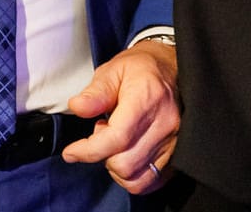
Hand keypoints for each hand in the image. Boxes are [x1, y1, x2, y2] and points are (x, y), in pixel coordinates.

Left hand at [63, 38, 178, 195]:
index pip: (117, 138)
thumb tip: (77, 107)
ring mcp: (175, 143)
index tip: (71, 152)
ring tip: (115, 144)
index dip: (89, 150)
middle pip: (125, 164)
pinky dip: (134, 177)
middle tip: (100, 134)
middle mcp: (165, 125)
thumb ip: (95, 92)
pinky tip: (127, 155)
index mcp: (146, 100)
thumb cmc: (141, 69)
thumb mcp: (113, 70)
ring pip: (138, 178)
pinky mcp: (179, 154)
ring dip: (117, 169)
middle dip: (102, 156)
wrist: (174, 69)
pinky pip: (153, 181)